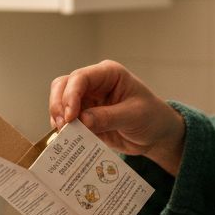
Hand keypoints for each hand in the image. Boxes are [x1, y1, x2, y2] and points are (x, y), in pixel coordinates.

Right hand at [49, 60, 185, 174]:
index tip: (70, 116)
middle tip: (62, 126)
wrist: (156, 135)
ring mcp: (87, 100)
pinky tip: (67, 140)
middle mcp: (94, 84)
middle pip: (63, 86)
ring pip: (60, 102)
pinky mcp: (84, 117)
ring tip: (64, 135)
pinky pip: (67, 121)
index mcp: (108, 74)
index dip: (70, 95)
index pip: (80, 78)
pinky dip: (64, 130)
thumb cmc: (152, 118)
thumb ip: (108, 117)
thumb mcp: (134, 116)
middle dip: (58, 105)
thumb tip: (82, 121)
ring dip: (58, 118)